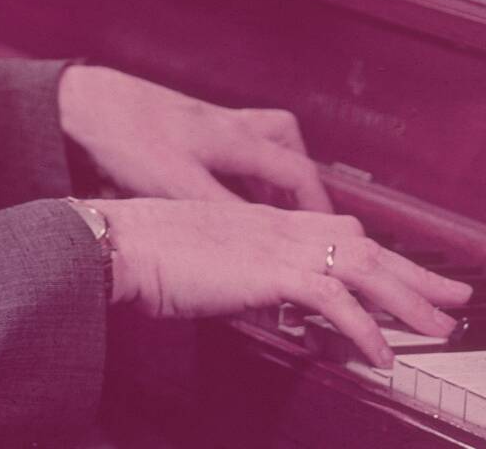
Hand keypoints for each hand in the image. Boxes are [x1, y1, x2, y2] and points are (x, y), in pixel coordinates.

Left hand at [58, 65, 330, 208]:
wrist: (84, 104)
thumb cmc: (125, 136)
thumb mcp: (177, 184)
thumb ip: (224, 209)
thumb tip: (264, 238)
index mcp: (234, 139)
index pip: (298, 172)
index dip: (319, 206)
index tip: (327, 234)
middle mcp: (228, 125)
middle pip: (287, 146)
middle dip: (302, 183)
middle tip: (304, 216)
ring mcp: (207, 123)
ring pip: (261, 140)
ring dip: (271, 172)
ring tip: (268, 208)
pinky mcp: (186, 128)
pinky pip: (232, 146)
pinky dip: (239, 169)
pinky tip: (224, 194)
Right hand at [80, 198, 473, 367]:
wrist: (121, 242)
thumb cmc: (146, 253)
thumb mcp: (204, 258)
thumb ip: (239, 271)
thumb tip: (259, 297)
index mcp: (262, 221)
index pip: (337, 231)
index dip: (378, 252)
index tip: (405, 272)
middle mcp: (276, 226)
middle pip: (362, 244)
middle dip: (413, 273)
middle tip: (452, 297)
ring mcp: (275, 244)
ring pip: (362, 266)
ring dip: (407, 298)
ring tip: (440, 325)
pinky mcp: (269, 271)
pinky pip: (334, 301)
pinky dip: (365, 328)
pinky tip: (380, 353)